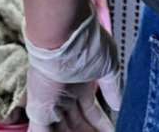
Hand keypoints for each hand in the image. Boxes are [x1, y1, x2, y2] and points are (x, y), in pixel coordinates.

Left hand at [24, 5, 121, 130]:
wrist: (62, 36)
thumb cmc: (84, 43)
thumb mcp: (108, 66)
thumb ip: (113, 88)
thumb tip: (119, 103)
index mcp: (80, 83)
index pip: (91, 111)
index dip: (100, 124)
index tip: (110, 131)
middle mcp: (65, 94)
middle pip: (76, 123)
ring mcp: (51, 103)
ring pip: (62, 129)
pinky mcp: (39, 111)